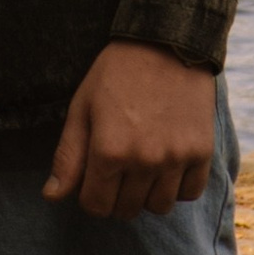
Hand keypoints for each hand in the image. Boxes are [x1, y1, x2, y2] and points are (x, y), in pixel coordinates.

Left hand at [42, 42, 216, 220]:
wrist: (166, 44)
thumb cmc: (116, 74)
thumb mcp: (82, 108)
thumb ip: (68, 156)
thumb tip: (52, 197)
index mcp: (109, 151)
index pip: (96, 205)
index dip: (90, 195)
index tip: (94, 178)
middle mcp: (144, 161)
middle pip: (126, 210)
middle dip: (116, 196)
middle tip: (117, 169)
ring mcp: (176, 159)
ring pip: (159, 207)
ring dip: (146, 194)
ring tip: (142, 166)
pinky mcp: (202, 153)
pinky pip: (189, 194)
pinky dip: (177, 186)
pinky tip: (167, 165)